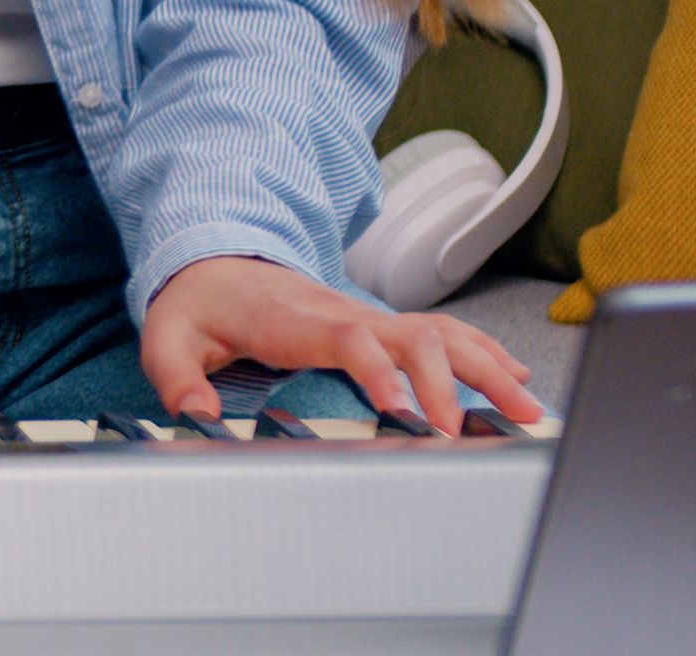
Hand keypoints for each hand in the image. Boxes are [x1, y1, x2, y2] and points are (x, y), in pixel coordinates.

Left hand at [141, 255, 548, 433]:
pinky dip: (485, 352)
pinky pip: (444, 332)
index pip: (347, 338)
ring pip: (442, 332)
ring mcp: (368, 314)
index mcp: (293, 319)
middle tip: (468, 434)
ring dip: (488, 368)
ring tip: (527, 409)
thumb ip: (175, 375)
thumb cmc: (198, 304)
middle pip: (414, 335)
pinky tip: (515, 376)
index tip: (402, 412)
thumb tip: (195, 413)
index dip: (378, 370)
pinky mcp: (381, 323)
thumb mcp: (168, 337)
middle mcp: (342, 312)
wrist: (214, 260)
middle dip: (451, 382)